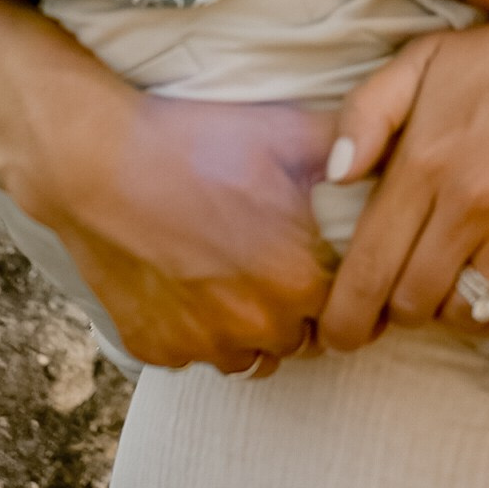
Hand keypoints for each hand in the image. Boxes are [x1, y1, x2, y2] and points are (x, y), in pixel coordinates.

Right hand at [20, 89, 334, 373]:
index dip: (341, 284)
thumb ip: (351, 151)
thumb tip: (392, 159)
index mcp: (298, 282)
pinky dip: (196, 328)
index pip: (350, 310)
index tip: (324, 260)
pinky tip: (187, 281)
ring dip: (249, 327)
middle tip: (277, 262)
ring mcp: (200, 345)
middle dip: (298, 309)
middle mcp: (255, 328)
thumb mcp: (286, 132)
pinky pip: (193, 354)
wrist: (97, 160)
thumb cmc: (195, 141)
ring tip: (232, 273)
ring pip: (248, 355)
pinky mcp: (154, 350)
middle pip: (301, 338)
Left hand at [318, 0, 488, 351]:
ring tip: (441, 280)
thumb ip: (367, 111)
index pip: (367, 269)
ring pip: (459, 316)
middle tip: (391, 296)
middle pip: (408, 303)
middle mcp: (468, 205)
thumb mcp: (428, 59)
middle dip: (389, 310)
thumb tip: (334, 175)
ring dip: (441, 309)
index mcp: (425, 161)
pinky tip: (485, 285)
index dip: (342, 318)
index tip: (335, 334)